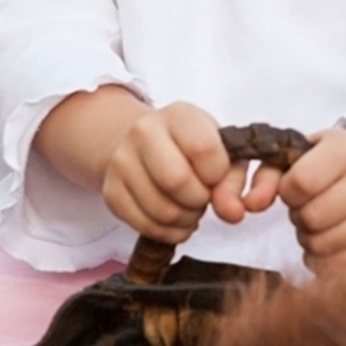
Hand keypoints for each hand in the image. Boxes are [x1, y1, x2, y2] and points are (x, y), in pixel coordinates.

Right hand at [100, 101, 236, 243]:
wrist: (142, 144)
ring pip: (163, 211)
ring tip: (189, 206)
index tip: (215, 175)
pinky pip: (146, 227)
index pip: (204, 149)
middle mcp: (144, 131)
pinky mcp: (111, 192)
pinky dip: (169, 231)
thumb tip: (233, 212)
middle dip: (200, 199)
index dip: (217, 174)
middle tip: (202, 195)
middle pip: (177, 181)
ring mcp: (122, 161)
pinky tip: (174, 217)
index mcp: (178, 114)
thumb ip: (235, 180)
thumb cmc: (191, 147)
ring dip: (186, 219)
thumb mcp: (222, 150)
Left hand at [270, 127, 345, 272]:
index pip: (300, 182)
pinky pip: (341, 269)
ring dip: (312, 242)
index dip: (287, 192)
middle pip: (311, 218)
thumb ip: (268, 173)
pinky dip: (326, 262)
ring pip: (324, 247)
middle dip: (300, 218)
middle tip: (308, 209)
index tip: (295, 189)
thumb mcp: (304, 153)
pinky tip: (333, 243)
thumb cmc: (334, 165)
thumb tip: (249, 204)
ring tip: (323, 224)